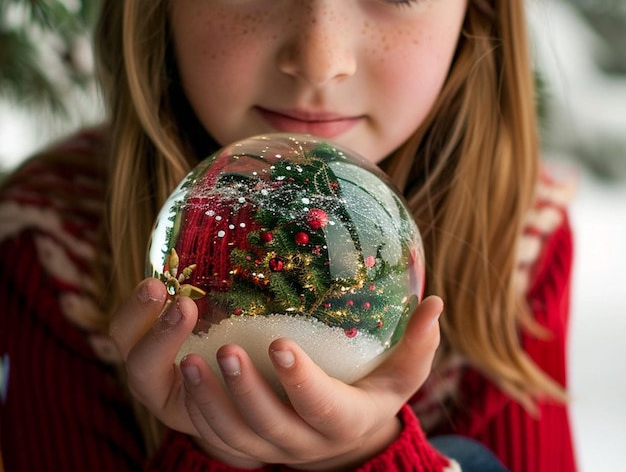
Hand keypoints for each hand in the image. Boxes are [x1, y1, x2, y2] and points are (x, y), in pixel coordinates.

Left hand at [110, 277, 442, 469]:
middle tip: (225, 349)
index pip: (323, 406)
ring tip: (193, 360)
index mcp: (342, 419)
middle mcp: (304, 443)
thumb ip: (417, 345)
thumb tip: (436, 302)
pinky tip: (184, 371)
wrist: (338, 442)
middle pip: (271, 426)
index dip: (301, 381)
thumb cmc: (368, 396)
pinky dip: (198, 412)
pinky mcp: (247, 447)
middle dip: (246, 390)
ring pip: (236, 437)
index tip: (281, 343)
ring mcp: (272, 449)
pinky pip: (217, 439)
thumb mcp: (397, 376)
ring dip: (210, 402)